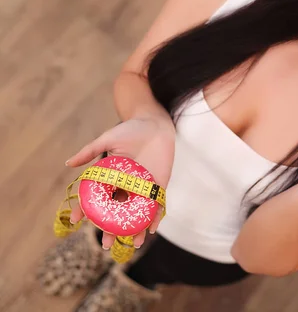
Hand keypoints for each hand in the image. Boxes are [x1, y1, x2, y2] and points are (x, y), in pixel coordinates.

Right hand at [65, 117, 175, 248]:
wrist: (155, 123)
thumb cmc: (130, 130)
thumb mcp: (107, 139)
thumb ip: (90, 151)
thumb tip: (68, 163)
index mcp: (111, 177)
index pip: (97, 198)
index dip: (86, 210)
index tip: (76, 221)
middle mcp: (126, 186)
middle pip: (117, 212)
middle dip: (112, 228)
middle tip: (106, 244)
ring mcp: (143, 187)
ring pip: (137, 213)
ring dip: (135, 229)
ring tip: (133, 244)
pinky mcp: (159, 185)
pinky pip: (157, 204)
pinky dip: (155, 217)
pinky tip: (152, 229)